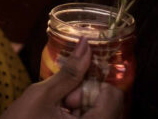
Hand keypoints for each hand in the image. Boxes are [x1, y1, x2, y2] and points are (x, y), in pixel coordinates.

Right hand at [0, 37, 120, 118]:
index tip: (78, 75)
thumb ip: (69, 72)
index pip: (114, 97)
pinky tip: (61, 112)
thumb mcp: (43, 95)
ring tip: (61, 104)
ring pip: (100, 114)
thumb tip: (85, 45)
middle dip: (88, 94)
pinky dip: (78, 112)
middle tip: (66, 95)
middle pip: (110, 106)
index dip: (97, 81)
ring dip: (83, 104)